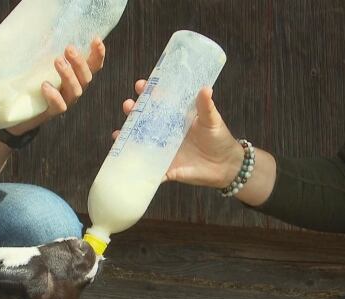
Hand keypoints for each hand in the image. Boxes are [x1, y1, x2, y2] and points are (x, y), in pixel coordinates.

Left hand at [7, 38, 106, 134]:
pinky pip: (59, 106)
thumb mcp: (44, 65)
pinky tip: (45, 86)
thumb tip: (47, 31)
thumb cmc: (35, 82)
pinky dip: (54, 95)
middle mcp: (74, 88)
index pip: (93, 65)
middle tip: (69, 49)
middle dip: (79, 62)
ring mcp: (65, 101)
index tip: (96, 39)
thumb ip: (50, 53)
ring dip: (68, 75)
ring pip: (75, 90)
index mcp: (77, 76)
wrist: (21, 110)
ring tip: (57, 61)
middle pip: (86, 77)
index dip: (98, 54)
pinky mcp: (52, 112)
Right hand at [114, 80, 242, 187]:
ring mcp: (162, 149)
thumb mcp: (212, 120)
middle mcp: (165, 132)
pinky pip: (146, 167)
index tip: (141, 85)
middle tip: (129, 105)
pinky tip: (124, 158)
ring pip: (139, 141)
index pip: (157, 101)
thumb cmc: (219, 139)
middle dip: (132, 111)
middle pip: (143, 119)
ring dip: (126, 136)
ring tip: (119, 133)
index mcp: (175, 117)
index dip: (147, 92)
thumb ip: (206, 106)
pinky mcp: (164, 167)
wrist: (225, 167)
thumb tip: (205, 88)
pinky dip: (135, 164)